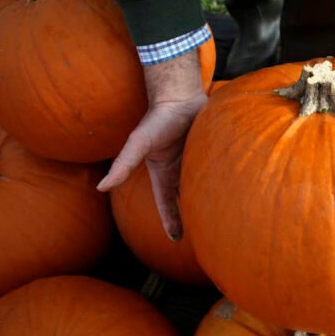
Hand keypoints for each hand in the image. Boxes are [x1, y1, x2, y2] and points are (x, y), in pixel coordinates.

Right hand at [97, 51, 206, 240]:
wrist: (180, 96)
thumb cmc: (157, 119)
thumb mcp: (138, 144)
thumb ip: (123, 165)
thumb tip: (101, 187)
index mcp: (162, 172)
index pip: (165, 203)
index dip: (170, 220)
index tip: (176, 239)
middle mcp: (178, 169)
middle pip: (185, 198)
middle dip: (191, 214)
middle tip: (205, 234)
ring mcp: (195, 160)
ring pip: (202, 186)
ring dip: (208, 199)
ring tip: (220, 217)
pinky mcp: (210, 151)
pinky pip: (216, 170)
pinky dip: (221, 181)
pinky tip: (233, 190)